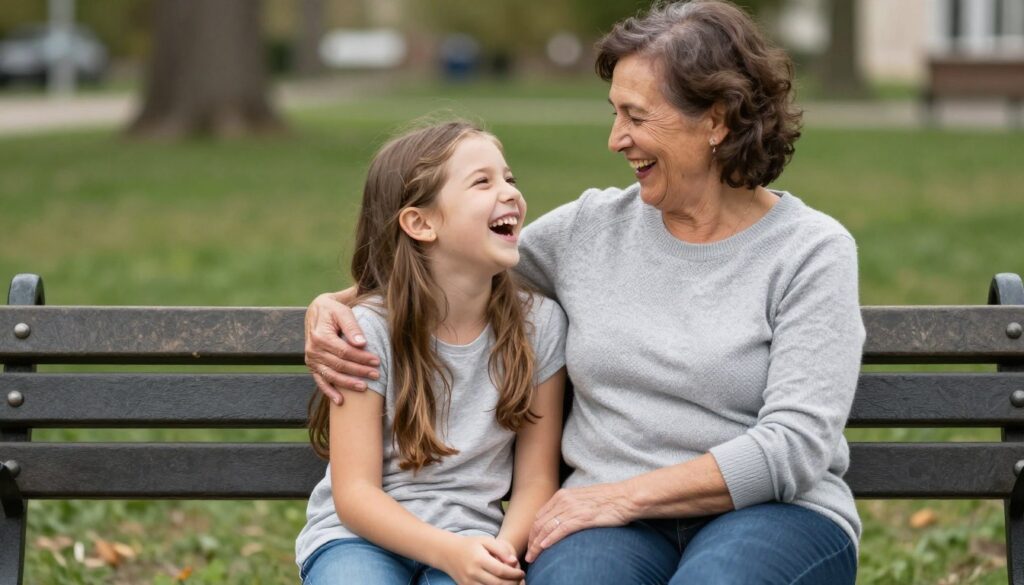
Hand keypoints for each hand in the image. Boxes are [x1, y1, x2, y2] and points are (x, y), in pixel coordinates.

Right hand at [304, 289, 380, 403]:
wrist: (317, 310)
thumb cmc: (333, 310)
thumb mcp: (343, 311)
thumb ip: (352, 326)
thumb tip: (362, 343)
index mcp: (320, 336)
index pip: (344, 351)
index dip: (361, 358)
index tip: (377, 361)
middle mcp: (313, 349)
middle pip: (339, 365)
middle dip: (359, 371)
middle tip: (376, 375)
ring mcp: (311, 359)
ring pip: (331, 376)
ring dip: (348, 384)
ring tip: (365, 387)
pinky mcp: (312, 365)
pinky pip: (320, 381)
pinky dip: (329, 392)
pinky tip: (340, 401)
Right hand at [439, 535, 524, 584]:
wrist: (448, 552)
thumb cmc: (470, 545)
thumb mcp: (486, 540)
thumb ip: (501, 549)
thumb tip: (514, 562)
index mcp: (479, 559)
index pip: (501, 571)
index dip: (515, 574)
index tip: (522, 572)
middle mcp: (473, 573)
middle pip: (498, 584)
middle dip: (513, 584)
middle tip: (521, 580)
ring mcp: (469, 583)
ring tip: (514, 583)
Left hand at [525, 483, 634, 562]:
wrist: (626, 497)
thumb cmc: (608, 500)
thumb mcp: (583, 498)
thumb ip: (570, 506)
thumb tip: (562, 520)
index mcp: (563, 495)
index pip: (540, 516)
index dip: (532, 532)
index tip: (531, 544)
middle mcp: (564, 500)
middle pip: (539, 523)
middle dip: (531, 541)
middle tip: (528, 555)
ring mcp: (572, 508)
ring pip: (547, 528)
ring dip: (536, 545)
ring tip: (532, 557)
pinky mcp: (582, 518)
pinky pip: (560, 530)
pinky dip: (549, 540)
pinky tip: (543, 548)